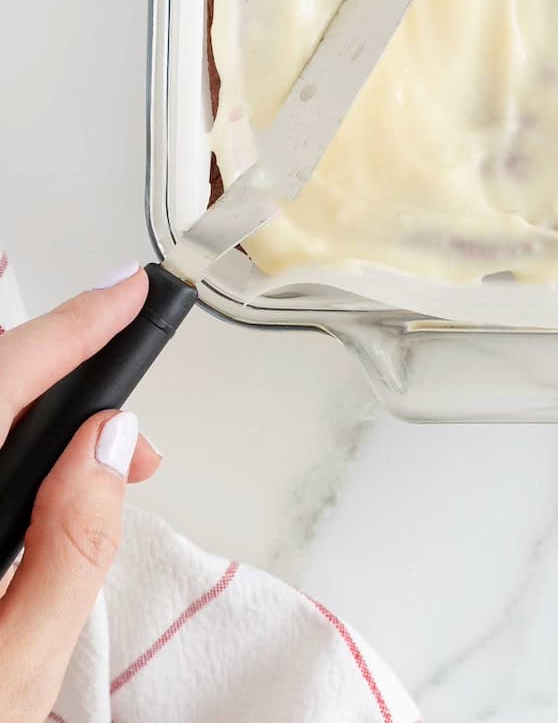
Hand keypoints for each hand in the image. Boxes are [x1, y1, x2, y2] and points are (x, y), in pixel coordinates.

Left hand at [0, 266, 161, 722]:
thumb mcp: (16, 675)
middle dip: (68, 393)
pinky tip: (35, 474)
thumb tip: (106, 442)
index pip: (1, 381)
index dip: (70, 326)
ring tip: (96, 472)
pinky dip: (5, 445)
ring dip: (30, 423)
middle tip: (135, 449)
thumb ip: (71, 551)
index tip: (125, 290)